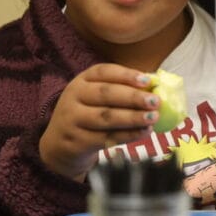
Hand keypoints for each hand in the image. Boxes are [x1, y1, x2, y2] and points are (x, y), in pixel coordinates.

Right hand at [39, 64, 160, 180]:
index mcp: (82, 80)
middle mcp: (74, 97)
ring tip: (153, 118)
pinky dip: (128, 135)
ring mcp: (73, 119)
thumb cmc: (88, 114)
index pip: (103, 72)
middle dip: (133, 97)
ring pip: (106, 117)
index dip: (126, 75)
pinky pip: (106, 138)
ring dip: (133, 117)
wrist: (60, 143)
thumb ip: (121, 89)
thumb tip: (155, 86)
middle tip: (155, 101)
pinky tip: (144, 132)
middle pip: (105, 94)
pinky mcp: (77, 141)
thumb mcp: (95, 97)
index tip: (147, 80)